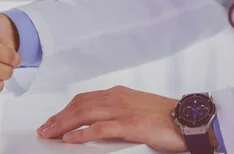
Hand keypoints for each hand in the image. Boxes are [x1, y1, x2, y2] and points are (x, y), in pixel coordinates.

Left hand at [37, 86, 186, 152]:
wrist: (188, 118)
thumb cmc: (165, 116)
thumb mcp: (136, 108)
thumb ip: (117, 111)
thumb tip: (98, 122)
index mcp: (118, 93)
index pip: (83, 99)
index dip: (65, 110)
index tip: (53, 120)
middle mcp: (117, 98)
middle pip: (79, 105)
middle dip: (58, 117)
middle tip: (44, 129)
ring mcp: (122, 110)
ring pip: (84, 114)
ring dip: (63, 125)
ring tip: (50, 134)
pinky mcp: (130, 125)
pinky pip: (99, 128)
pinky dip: (81, 134)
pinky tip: (70, 139)